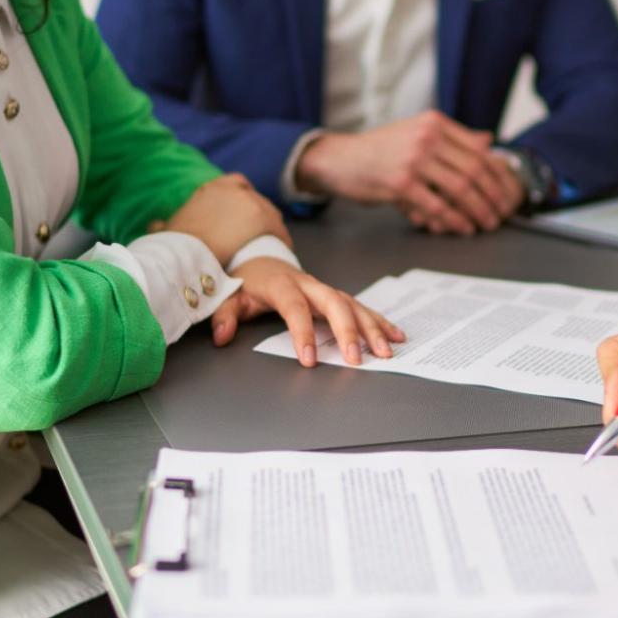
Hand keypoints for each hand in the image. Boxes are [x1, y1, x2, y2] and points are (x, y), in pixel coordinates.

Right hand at [163, 173, 289, 264]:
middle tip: (255, 238)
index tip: (241, 219)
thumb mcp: (164, 230)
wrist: (186, 254)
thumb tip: (155, 225)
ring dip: (269, 229)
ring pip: (269, 213)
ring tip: (267, 248)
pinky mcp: (263, 218)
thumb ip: (162, 225)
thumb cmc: (175, 245)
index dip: (240, 202)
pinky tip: (278, 254)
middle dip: (256, 218)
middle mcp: (232, 189)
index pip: (235, 185)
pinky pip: (278, 230)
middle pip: (254, 200)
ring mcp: (250, 201)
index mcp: (212, 188)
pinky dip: (280, 240)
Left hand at [209, 258, 405, 366]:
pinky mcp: (336, 295)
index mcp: (282, 285)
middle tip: (356, 359)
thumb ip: (225, 315)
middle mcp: (309, 285)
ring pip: (353, 305)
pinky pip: (361, 306)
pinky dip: (379, 321)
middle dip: (348, 331)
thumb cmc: (248, 282)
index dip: (302, 333)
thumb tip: (222, 336)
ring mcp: (326, 289)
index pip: (294, 308)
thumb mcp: (230, 296)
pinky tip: (395, 335)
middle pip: (334, 303)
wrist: (261, 258)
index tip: (309, 360)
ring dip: (371, 328)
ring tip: (384, 351)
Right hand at [295, 111, 524, 234]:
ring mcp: (413, 159)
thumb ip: (453, 138)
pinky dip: (453, 220)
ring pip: (460, 189)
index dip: (497, 175)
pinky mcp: (401, 183)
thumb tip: (488, 142)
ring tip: (485, 223)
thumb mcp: (416, 133)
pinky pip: (436, 205)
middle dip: (492, 196)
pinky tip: (461, 227)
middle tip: (500, 214)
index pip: (478, 150)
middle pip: (474, 170)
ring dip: (477, 211)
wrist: (340, 158)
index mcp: (434, 123)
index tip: (506, 193)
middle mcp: (427, 136)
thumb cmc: (380, 149)